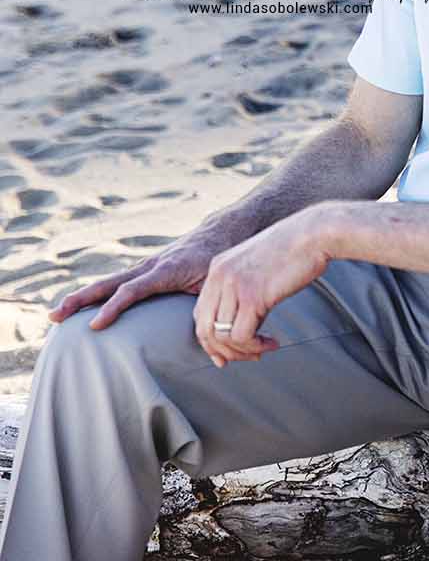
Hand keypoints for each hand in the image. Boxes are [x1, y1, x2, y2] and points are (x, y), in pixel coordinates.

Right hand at [51, 217, 240, 329]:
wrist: (222, 231)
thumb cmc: (219, 260)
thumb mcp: (215, 284)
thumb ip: (207, 310)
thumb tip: (211, 347)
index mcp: (166, 271)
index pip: (133, 290)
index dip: (114, 308)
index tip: (95, 325)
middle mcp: (150, 266)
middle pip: (109, 283)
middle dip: (81, 300)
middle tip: (56, 316)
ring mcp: (145, 266)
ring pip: (108, 282)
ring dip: (81, 297)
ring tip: (57, 314)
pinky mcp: (145, 269)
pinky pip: (116, 282)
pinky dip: (96, 293)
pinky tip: (80, 307)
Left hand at [192, 206, 335, 366]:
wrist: (315, 233)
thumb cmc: (296, 248)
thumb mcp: (258, 264)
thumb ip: (244, 284)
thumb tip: (244, 314)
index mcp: (218, 268)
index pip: (200, 313)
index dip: (211, 339)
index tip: (228, 353)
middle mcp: (220, 277)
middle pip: (205, 328)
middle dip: (223, 351)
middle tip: (248, 357)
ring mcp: (235, 286)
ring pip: (222, 336)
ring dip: (244, 351)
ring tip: (264, 350)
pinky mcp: (253, 296)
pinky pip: (242, 336)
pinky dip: (255, 347)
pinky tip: (272, 343)